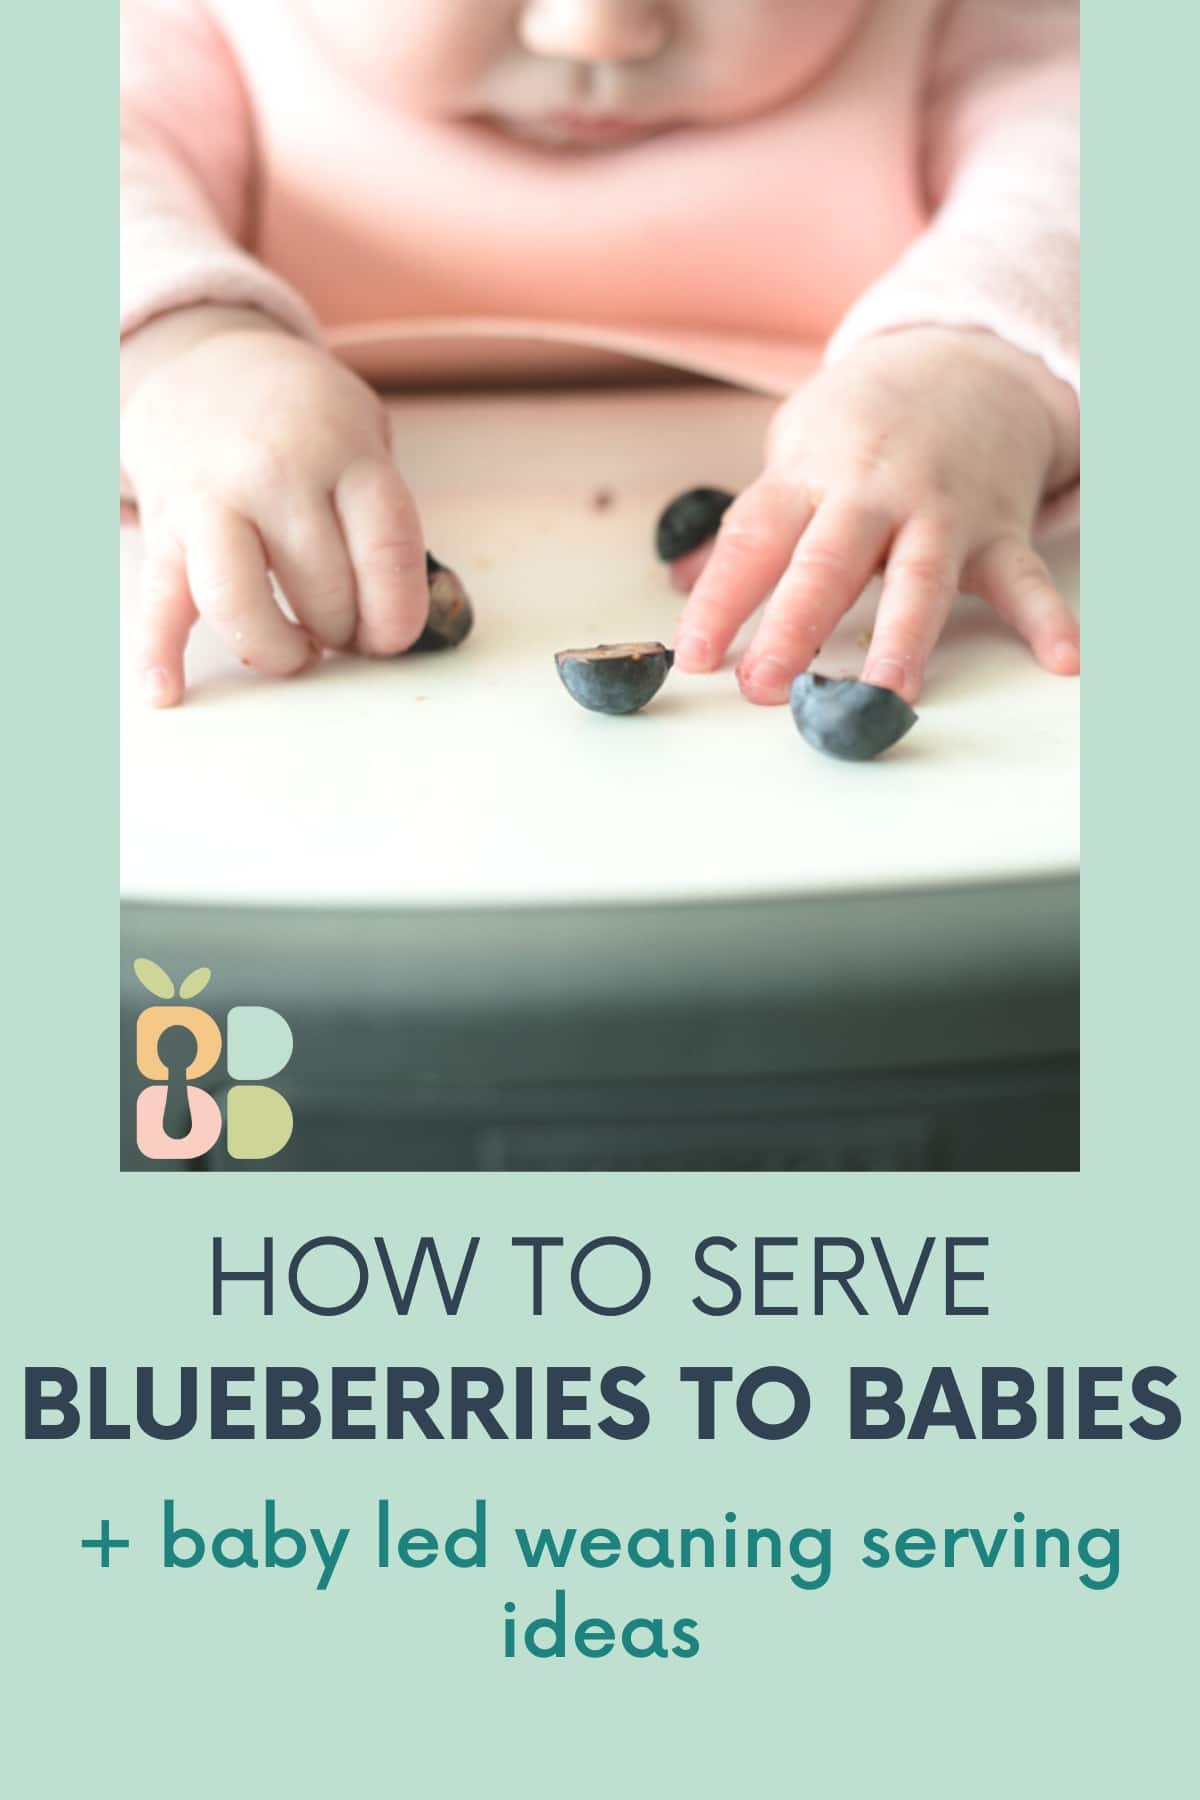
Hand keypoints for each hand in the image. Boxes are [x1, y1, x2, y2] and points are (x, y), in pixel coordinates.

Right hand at [121, 308, 429, 705]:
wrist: (201, 363)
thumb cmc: (303, 422)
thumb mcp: (363, 433)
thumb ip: (382, 514)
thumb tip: (398, 616)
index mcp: (344, 453)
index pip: (387, 548)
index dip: (397, 612)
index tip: (392, 636)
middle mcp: (276, 473)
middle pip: (322, 588)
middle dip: (343, 631)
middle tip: (343, 628)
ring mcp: (214, 501)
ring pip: (239, 603)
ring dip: (276, 650)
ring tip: (295, 653)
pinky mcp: (165, 530)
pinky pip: (157, 600)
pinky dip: (156, 652)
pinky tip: (164, 690)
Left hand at [672, 327, 1080, 703]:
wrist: (965, 358)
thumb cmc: (863, 421)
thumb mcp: (792, 452)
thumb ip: (744, 529)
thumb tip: (679, 581)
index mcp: (810, 473)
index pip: (755, 539)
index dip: (720, 598)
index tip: (691, 655)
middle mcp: (874, 492)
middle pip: (829, 563)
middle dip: (795, 626)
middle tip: (763, 685)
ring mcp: (941, 512)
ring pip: (920, 579)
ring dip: (904, 637)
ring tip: (889, 694)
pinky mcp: (996, 530)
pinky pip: (1023, 579)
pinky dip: (1046, 618)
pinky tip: (1063, 658)